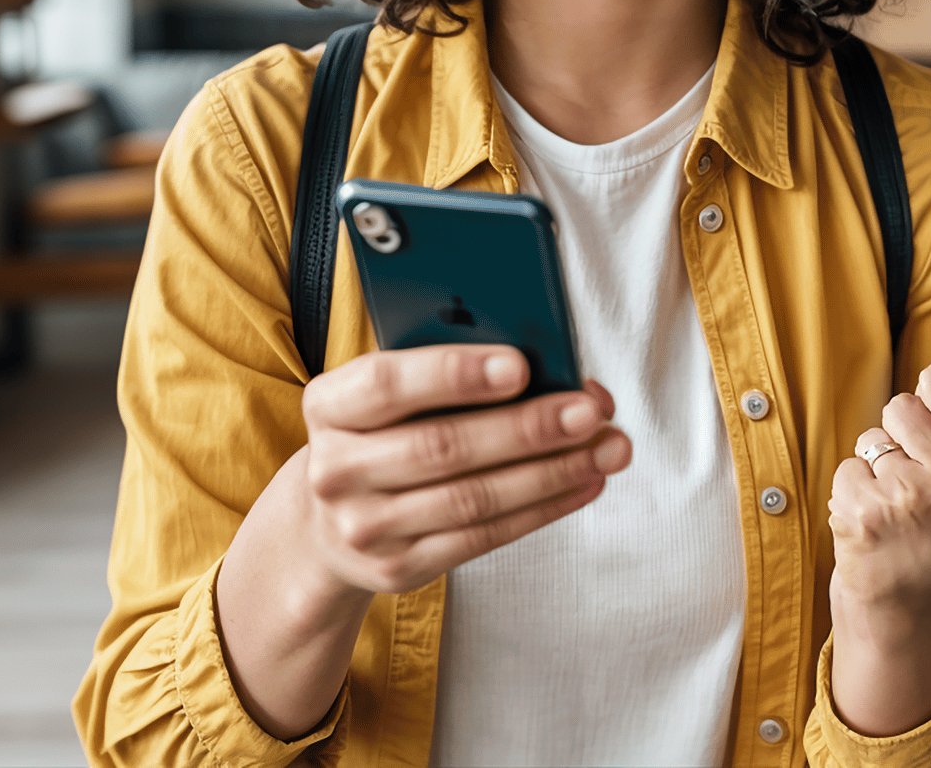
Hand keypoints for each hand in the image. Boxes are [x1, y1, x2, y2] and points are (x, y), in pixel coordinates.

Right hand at [293, 344, 629, 599]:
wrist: (325, 523)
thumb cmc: (377, 433)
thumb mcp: (382, 396)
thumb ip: (440, 372)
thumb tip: (542, 362)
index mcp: (329, 406)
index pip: (387, 385)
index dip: (454, 374)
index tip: (520, 364)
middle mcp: (336, 471)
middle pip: (442, 447)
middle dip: (526, 427)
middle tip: (588, 409)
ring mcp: (365, 528)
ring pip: (472, 499)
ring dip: (550, 472)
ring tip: (605, 447)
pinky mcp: (399, 568)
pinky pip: (482, 537)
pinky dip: (542, 508)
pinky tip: (582, 483)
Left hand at [823, 364, 930, 736]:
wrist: (911, 602)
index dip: (930, 408)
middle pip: (900, 406)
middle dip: (899, 438)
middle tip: (916, 485)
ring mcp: (911, 498)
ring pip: (871, 441)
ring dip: (874, 469)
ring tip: (897, 509)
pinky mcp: (866, 515)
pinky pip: (846, 470)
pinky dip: (852, 493)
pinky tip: (875, 525)